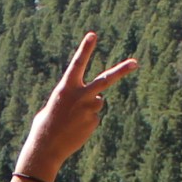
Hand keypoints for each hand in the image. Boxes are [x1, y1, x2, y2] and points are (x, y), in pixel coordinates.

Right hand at [18, 32, 136, 180]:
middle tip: (135, 63)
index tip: (92, 35)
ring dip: (89, 106)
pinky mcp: (94, 121)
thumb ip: (75, 97)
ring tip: (74, 118)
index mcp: (66, 88)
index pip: (77, 64)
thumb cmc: (46, 124)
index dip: (85, 49)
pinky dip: (87, 121)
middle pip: (105, 80)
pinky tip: (76, 128)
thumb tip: (96, 100)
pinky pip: (95, 117)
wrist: (47, 146)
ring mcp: (89, 109)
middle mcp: (80, 95)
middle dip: (122, 71)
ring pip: (98, 101)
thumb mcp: (55, 104)